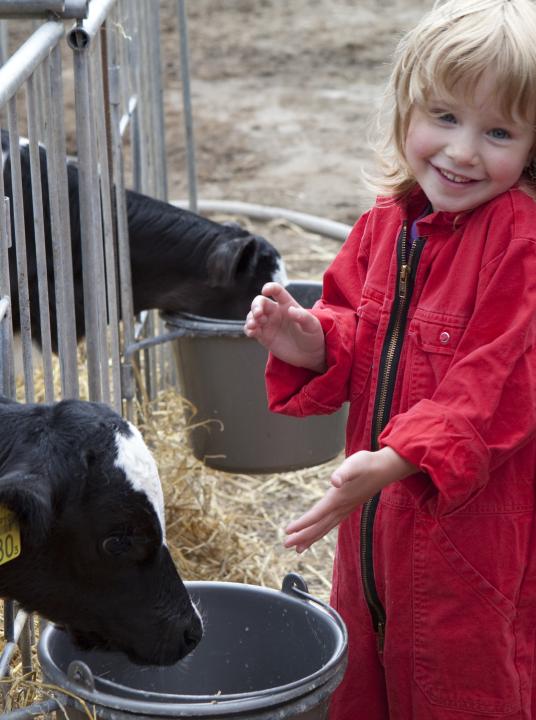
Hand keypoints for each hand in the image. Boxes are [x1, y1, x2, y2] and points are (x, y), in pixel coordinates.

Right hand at [244, 282, 325, 371]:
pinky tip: (251, 332)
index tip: (265, 291)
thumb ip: (303, 317)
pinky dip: (248, 329)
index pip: (277, 291)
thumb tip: (290, 310)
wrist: (310, 355)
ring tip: (253, 326)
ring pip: (253, 316)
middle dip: (256, 306)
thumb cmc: (313, 336)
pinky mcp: (264, 336)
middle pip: (260, 302)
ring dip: (250, 318)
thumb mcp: (312, 326)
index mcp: (287, 305)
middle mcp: (276, 312)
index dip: (270, 288)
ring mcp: (268, 324)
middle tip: (258, 314)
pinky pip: (251, 330)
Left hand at [284, 447, 417, 551]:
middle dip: (302, 536)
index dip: (302, 524)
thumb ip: (343, 472)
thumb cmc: (368, 463)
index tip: (288, 531)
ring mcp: (346, 509)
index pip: (317, 514)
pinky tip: (317, 533)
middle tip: (286, 545)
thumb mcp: (354, 463)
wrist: (386, 468)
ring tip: (298, 549)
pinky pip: (331, 524)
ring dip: (311, 538)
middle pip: (319, 526)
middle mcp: (341, 507)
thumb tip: (334, 481)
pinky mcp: (348, 508)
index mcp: (338, 498)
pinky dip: (321, 531)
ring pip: (325, 527)